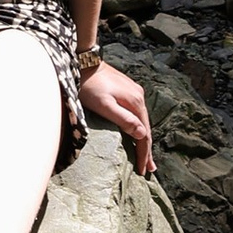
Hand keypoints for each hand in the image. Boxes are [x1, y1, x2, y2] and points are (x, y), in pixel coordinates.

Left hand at [80, 55, 153, 173]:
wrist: (83, 62)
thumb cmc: (89, 86)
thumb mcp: (104, 105)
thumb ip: (123, 119)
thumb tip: (142, 135)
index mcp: (135, 102)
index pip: (144, 134)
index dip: (144, 154)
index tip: (143, 170)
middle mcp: (139, 96)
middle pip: (146, 128)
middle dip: (147, 150)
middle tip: (149, 169)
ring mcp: (134, 92)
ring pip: (141, 120)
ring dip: (143, 138)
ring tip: (144, 156)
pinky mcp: (126, 89)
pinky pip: (136, 113)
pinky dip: (138, 127)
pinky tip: (135, 132)